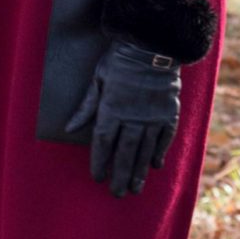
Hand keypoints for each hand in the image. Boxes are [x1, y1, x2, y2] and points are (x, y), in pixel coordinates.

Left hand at [65, 38, 180, 197]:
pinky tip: (155, 165)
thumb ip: (86, 106)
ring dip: (139, 171)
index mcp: (112, 108)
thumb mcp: (98, 78)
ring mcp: (153, 116)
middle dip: (120, 175)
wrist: (152, 44)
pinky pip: (165, 137)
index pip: (103, 142)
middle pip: (124, 152)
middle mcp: (133, 117)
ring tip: (135, 188)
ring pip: (144, 150)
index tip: (97, 176)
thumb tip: (69, 128)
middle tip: (117, 194)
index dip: (100, 161)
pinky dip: (160, 152)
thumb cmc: (119, 60)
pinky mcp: (169, 112)